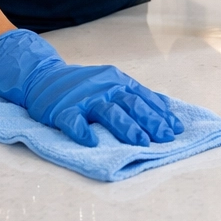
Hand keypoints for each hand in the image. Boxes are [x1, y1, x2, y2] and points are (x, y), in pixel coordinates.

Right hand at [0, 29, 183, 146]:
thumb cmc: (85, 85)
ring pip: (108, 112)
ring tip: (140, 143)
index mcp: (118, 82)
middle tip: (164, 138)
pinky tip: (92, 143)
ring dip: (126, 128)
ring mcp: (83, 98)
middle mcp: (104, 88)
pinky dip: (82, 132)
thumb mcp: (113, 83)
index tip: (176, 129)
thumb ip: (137, 95)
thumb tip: (168, 109)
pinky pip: (73, 121)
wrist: (44, 77)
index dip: (161, 114)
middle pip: (131, 104)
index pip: (144, 98)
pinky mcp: (62, 110)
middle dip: (150, 122)